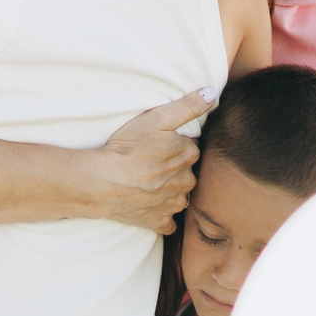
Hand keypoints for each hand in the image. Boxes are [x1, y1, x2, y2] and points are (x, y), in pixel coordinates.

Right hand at [85, 90, 217, 232]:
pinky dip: (162, 216)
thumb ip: (188, 106)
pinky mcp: (158, 221)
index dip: (175, 146)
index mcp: (188, 156)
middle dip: (175, 170)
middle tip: (152, 163)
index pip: (191, 149)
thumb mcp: (157, 117)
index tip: (160, 145)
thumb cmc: (128, 147)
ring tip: (148, 183)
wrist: (103, 181)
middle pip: (186, 173)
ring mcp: (172, 204)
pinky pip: (168, 222)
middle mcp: (186, 182)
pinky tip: (151, 207)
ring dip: (170, 192)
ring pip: (180, 197)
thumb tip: (212, 93)